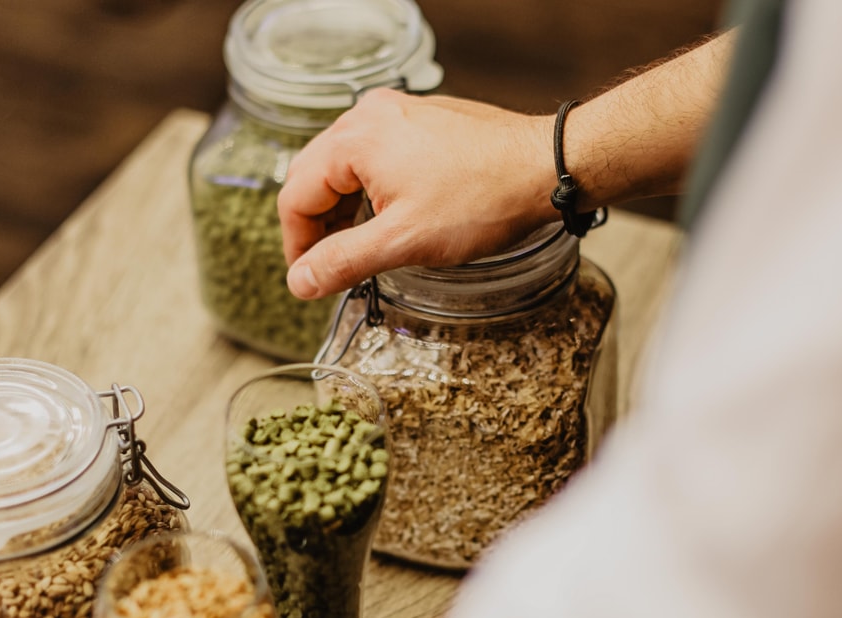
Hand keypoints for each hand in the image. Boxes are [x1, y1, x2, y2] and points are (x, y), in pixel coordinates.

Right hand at [277, 88, 558, 298]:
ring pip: (345, 166)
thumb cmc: (484, 199)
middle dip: (317, 226)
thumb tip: (299, 282)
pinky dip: (371, 188)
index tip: (310, 278)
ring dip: (344, 208)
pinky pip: (376, 154)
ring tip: (364, 246)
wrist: (547, 166)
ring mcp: (398, 111)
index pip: (295, 195)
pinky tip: (392, 216)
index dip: (296, 245)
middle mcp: (370, 115)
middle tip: (332, 267)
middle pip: (314, 175)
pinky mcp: (422, 119)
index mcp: (355, 139)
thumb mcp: (404, 242)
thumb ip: (343, 262)